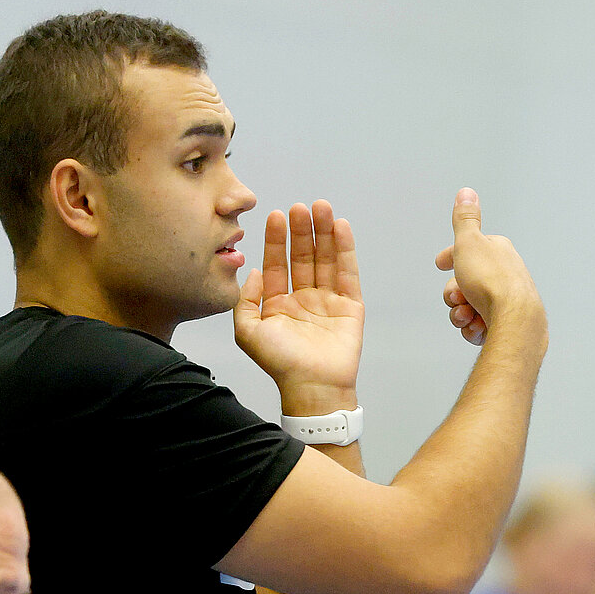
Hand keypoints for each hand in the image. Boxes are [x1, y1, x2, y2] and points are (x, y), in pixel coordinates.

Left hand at [234, 200, 364, 413]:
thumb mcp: (248, 332)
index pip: (278, 264)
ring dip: (323, 233)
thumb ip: (245, 300)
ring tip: (320, 208)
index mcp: (279, 304)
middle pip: (303, 256)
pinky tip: (340, 227)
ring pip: (325, 259)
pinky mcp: (349, 305)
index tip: (275, 216)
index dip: (276, 240)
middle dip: (301, 231)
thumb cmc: (280, 363)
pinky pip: (347, 272)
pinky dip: (344, 249)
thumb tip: (254, 271)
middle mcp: (303, 299)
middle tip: (299, 207)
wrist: (312, 386)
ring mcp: (327, 301)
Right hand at [436, 188, 542, 345]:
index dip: (450, 257)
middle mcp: (503, 274)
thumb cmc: (492, 282)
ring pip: (469, 306)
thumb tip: (466, 192)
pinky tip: (476, 327)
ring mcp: (505, 299)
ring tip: (467, 316)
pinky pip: (479, 325)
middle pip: (464, 282)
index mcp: (497, 251)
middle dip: (453, 293)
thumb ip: (465, 219)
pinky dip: (472, 327)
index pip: (468, 250)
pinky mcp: (506, 321)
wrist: (515, 320)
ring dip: (460, 313)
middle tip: (457, 297)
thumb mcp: (470, 243)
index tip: (440, 264)